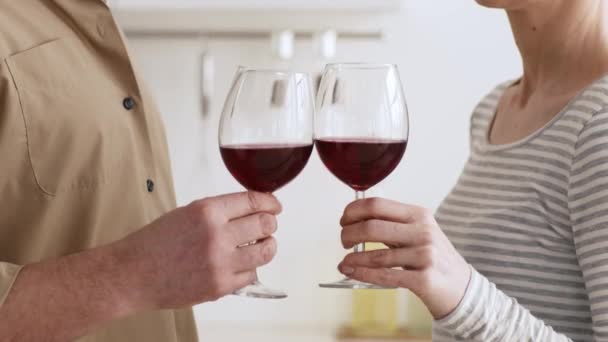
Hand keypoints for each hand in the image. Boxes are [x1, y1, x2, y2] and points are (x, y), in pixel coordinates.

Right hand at [112, 191, 281, 310]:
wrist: (134, 274)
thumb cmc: (156, 243)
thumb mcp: (187, 212)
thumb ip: (219, 210)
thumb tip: (250, 209)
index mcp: (207, 211)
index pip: (253, 201)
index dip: (270, 202)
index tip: (275, 206)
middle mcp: (217, 235)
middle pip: (265, 224)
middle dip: (270, 223)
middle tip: (268, 225)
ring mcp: (221, 262)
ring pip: (266, 250)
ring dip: (268, 245)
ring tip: (261, 244)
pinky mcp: (221, 286)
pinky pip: (252, 274)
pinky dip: (250, 268)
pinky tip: (240, 263)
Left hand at [338, 198, 470, 318]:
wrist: (461, 288)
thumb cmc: (433, 259)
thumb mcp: (418, 232)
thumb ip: (391, 225)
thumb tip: (354, 221)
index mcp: (418, 215)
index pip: (377, 205)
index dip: (353, 212)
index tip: (344, 221)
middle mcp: (423, 232)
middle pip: (372, 227)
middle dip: (348, 234)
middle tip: (343, 242)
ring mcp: (425, 255)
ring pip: (377, 255)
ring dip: (353, 259)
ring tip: (344, 263)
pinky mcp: (424, 279)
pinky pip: (385, 275)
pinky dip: (363, 274)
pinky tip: (352, 272)